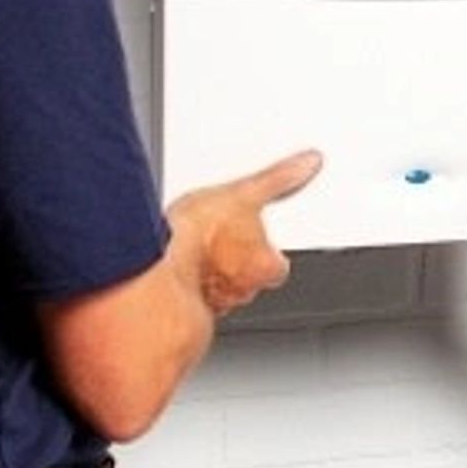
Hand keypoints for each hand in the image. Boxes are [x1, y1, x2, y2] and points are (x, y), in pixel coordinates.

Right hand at [166, 150, 322, 315]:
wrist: (156, 260)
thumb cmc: (200, 233)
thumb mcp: (245, 191)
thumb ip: (280, 179)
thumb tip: (310, 162)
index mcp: (265, 265)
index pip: (278, 266)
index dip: (268, 252)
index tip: (259, 240)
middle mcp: (243, 291)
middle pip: (248, 281)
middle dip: (237, 264)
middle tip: (222, 240)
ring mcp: (213, 302)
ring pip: (219, 291)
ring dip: (211, 275)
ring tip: (195, 249)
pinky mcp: (183, 305)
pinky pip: (190, 296)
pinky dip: (186, 285)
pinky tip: (174, 265)